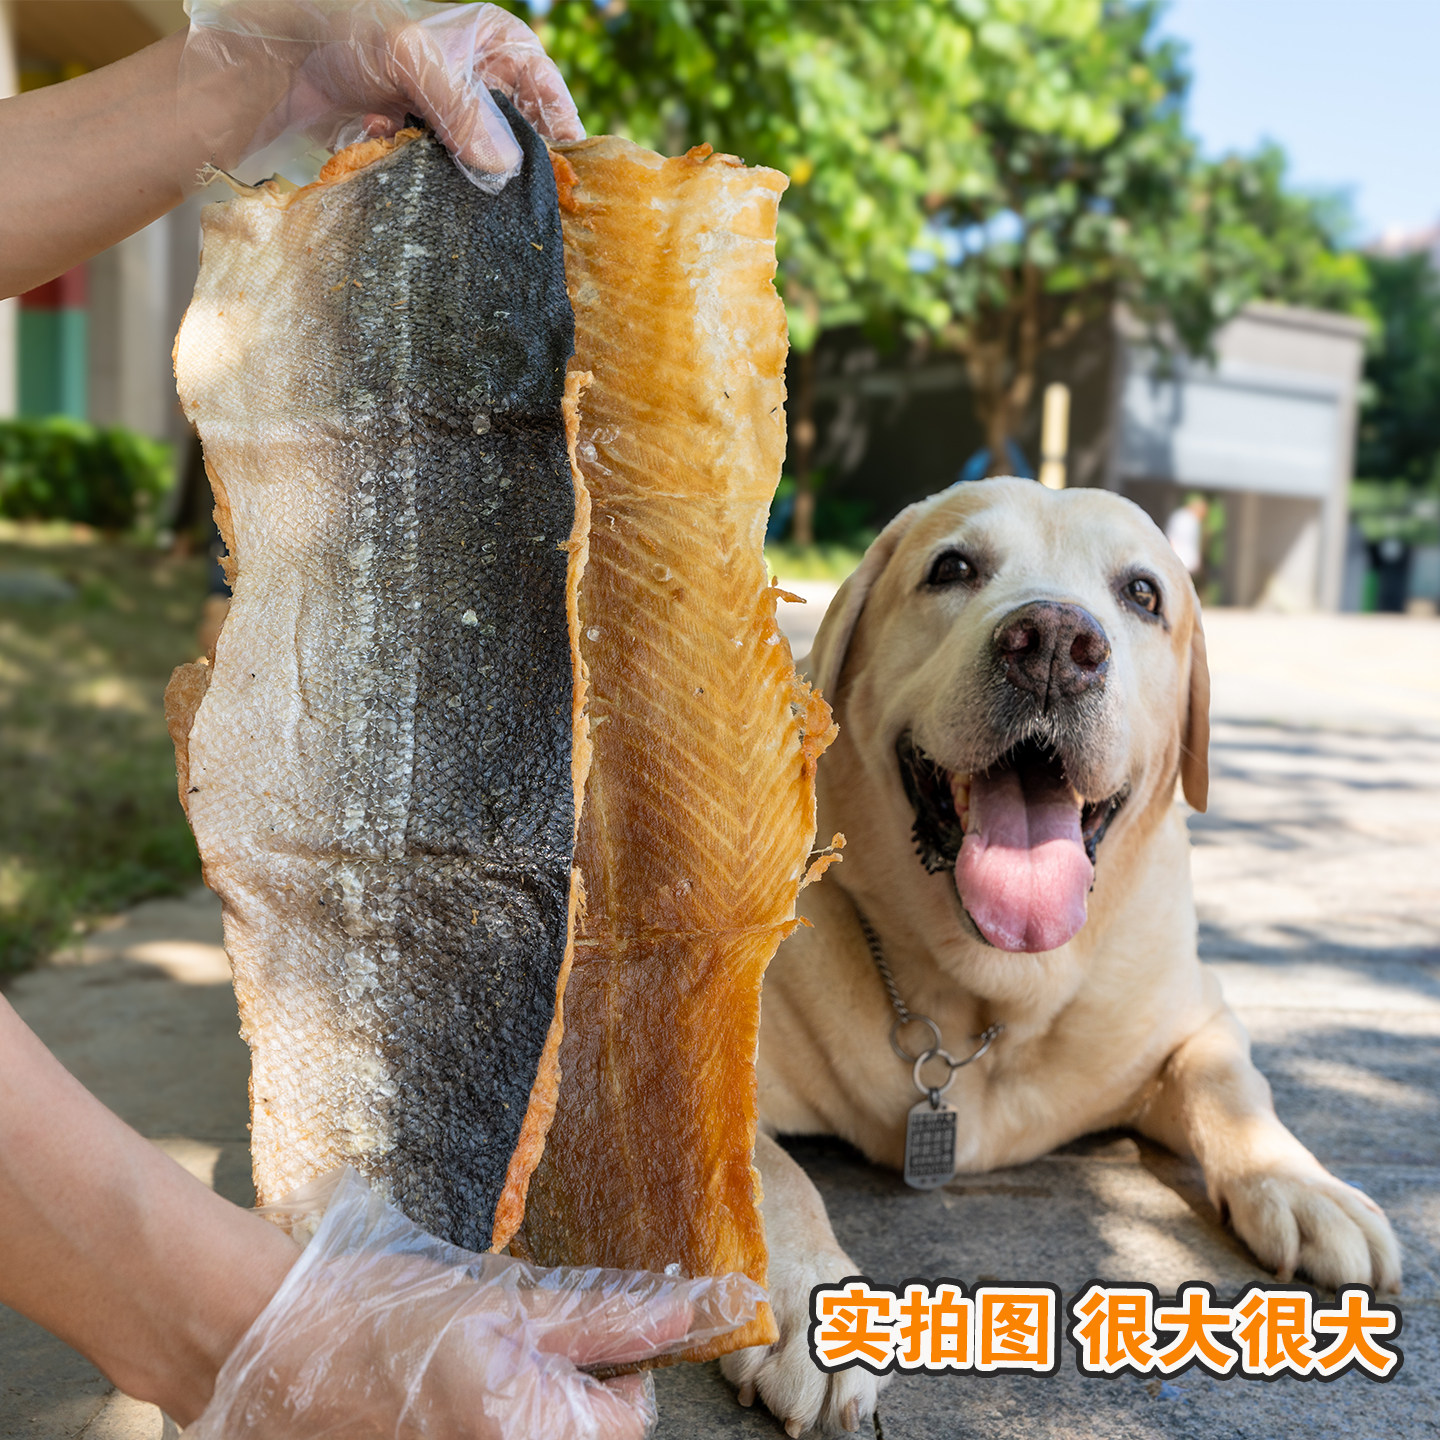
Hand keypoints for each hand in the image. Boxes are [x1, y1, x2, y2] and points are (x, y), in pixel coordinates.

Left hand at [180, 0, 583, 190]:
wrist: (283, 60)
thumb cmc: (350, 33)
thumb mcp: (414, 61)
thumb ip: (461, 111)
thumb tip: (505, 168)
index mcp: (495, 41)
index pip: (549, 92)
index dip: (563, 136)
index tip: (572, 181)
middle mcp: (480, 75)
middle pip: (523, 131)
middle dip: (526, 169)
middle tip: (538, 214)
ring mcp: (453, 111)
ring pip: (488, 158)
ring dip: (485, 185)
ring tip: (496, 219)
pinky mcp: (427, 140)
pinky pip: (453, 172)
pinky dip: (451, 187)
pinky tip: (448, 203)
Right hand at [187, 1168, 763, 1438]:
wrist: (277, 1349)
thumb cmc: (387, 1317)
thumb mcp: (506, 1305)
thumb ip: (603, 1317)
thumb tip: (687, 1310)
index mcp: (529, 1435)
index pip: (630, 1418)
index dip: (616, 1367)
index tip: (576, 1335)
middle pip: (586, 1437)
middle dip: (571, 1396)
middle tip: (518, 1352)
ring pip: (542, 1436)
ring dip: (531, 1409)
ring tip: (478, 1373)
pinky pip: (497, 1439)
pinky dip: (495, 1420)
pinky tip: (452, 1397)